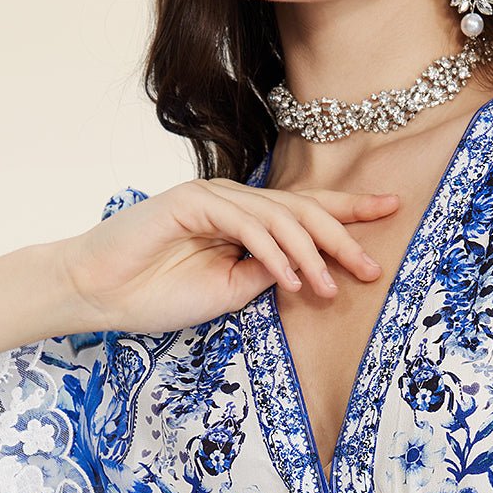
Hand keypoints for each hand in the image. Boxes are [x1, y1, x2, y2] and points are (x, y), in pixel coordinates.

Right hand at [58, 179, 399, 334]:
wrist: (102, 293)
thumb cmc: (159, 295)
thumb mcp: (230, 294)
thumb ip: (267, 277)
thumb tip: (309, 274)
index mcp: (246, 223)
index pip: (305, 213)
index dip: (348, 213)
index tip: (391, 213)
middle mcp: (235, 203)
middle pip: (302, 210)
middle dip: (343, 236)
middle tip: (373, 266)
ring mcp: (213, 197)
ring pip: (279, 217)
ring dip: (310, 256)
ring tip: (331, 290)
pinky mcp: (191, 201)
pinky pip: (246, 224)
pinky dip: (273, 252)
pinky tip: (291, 278)